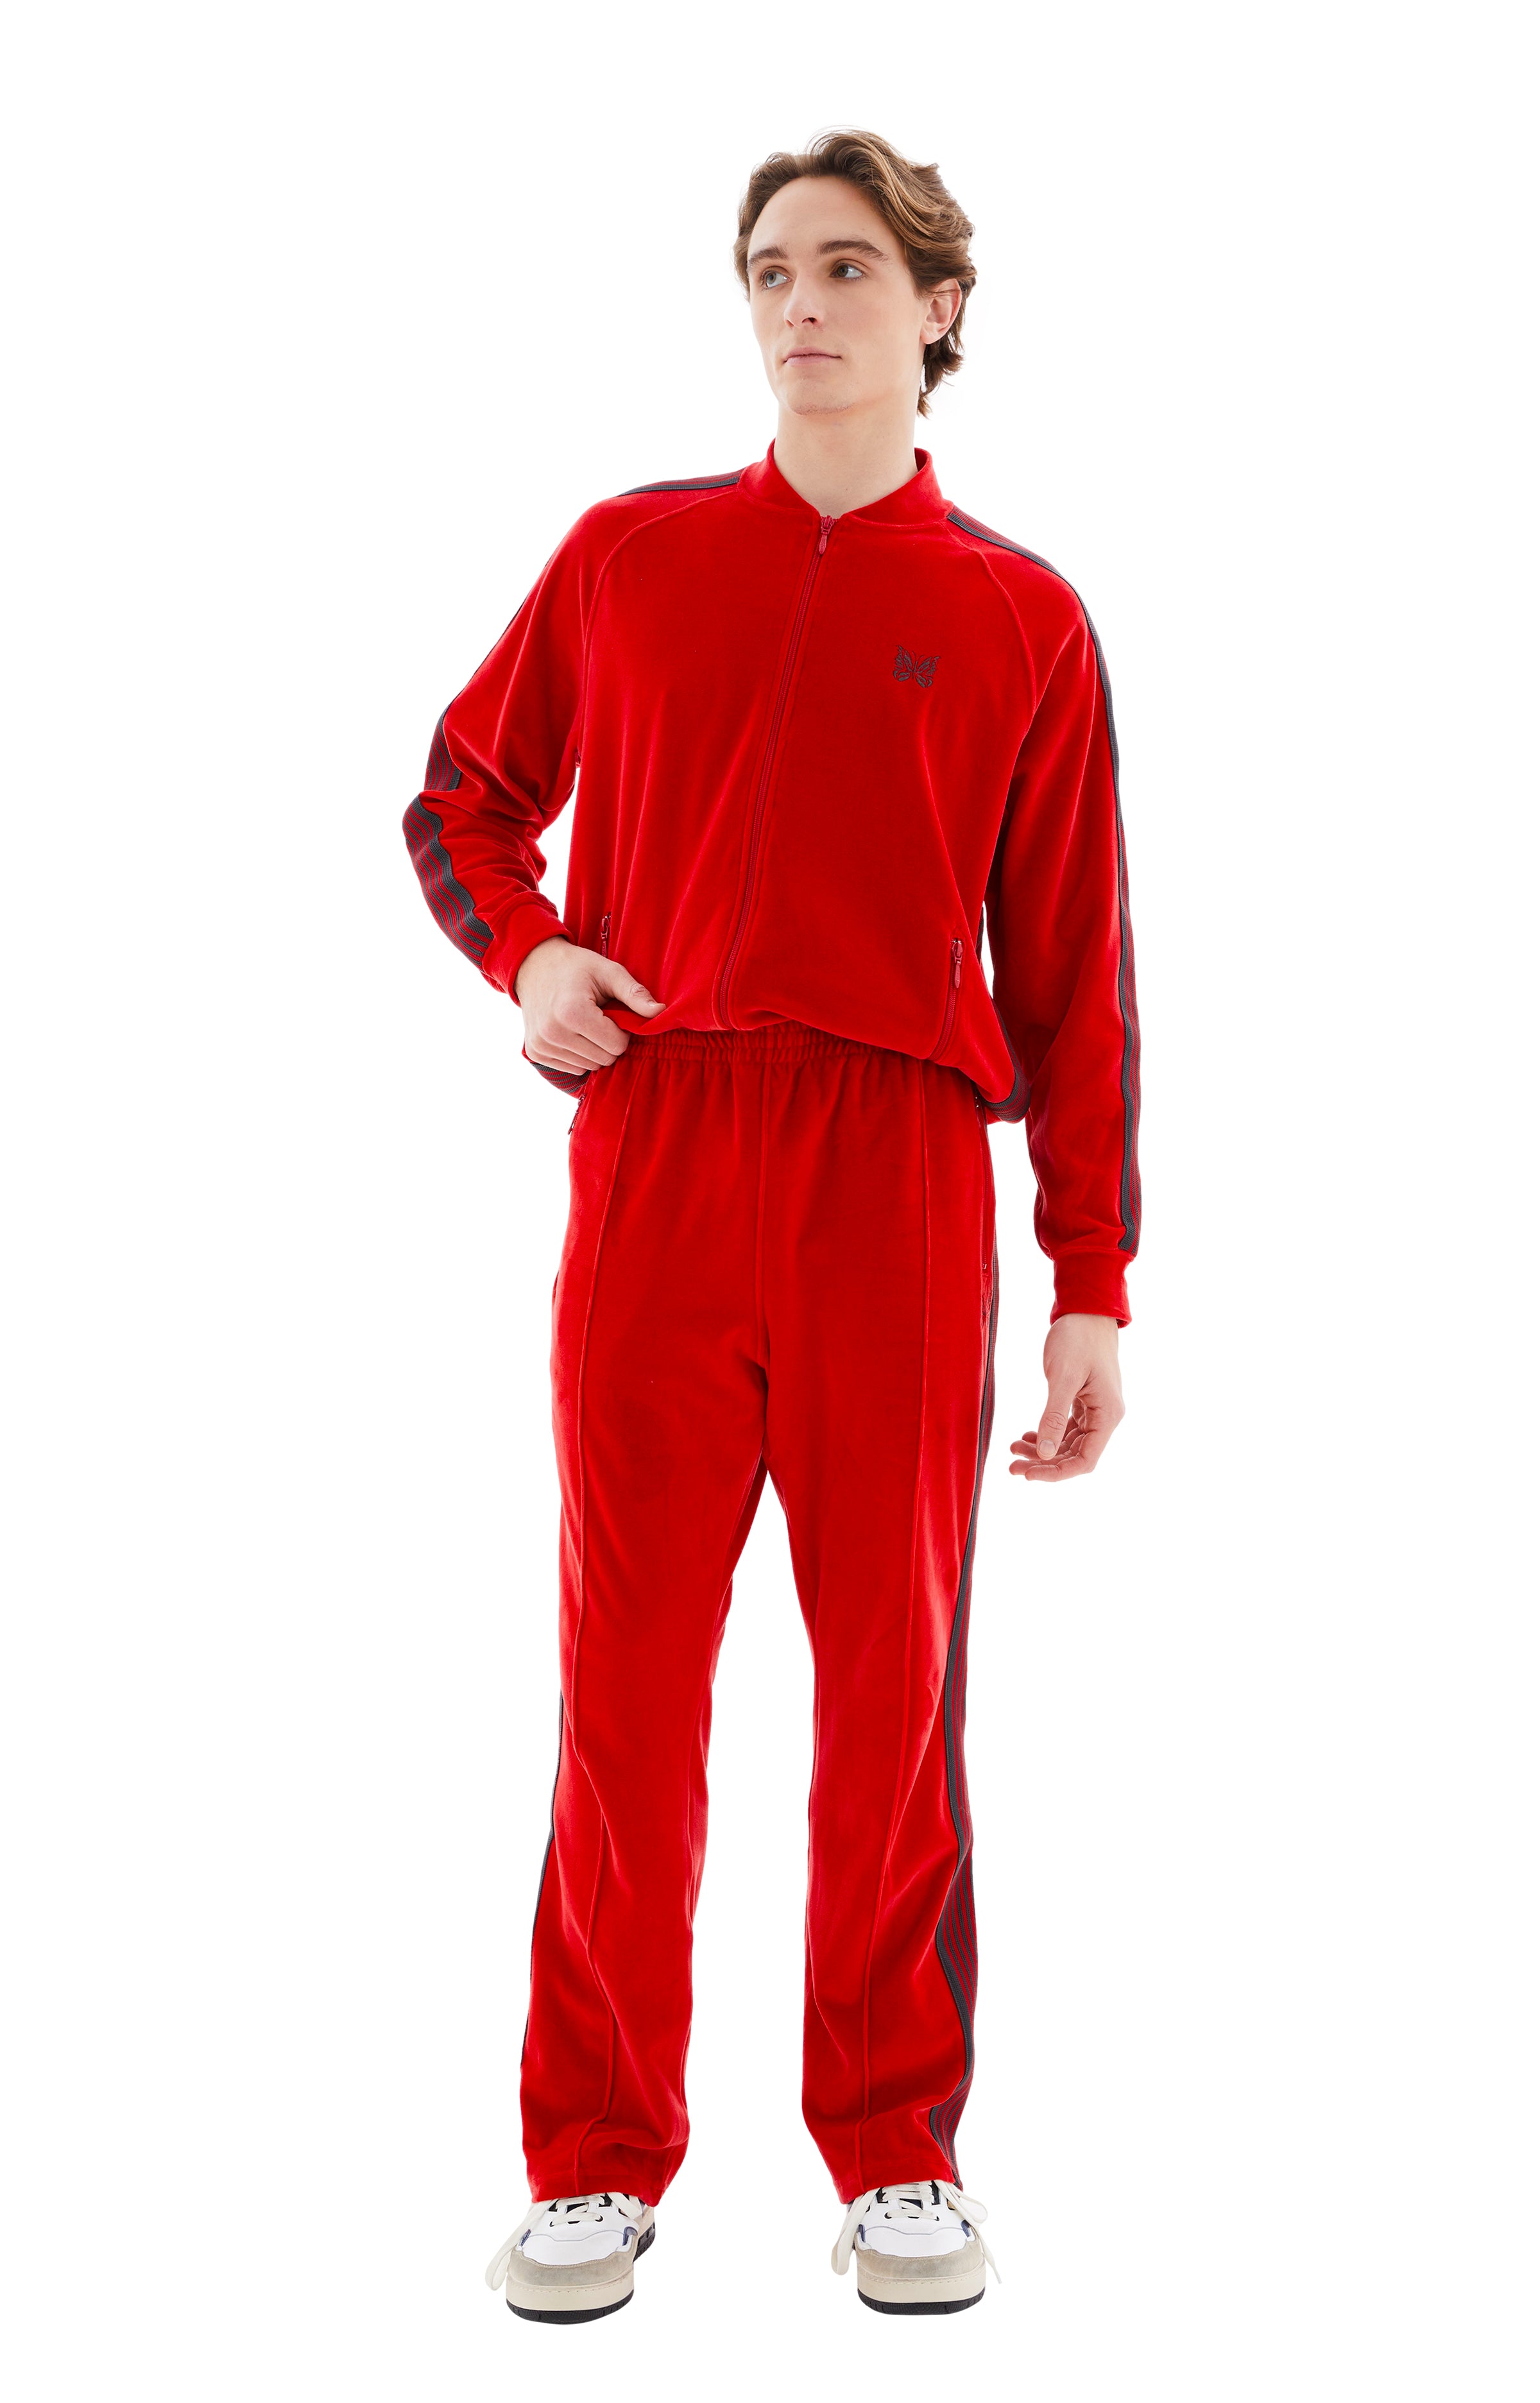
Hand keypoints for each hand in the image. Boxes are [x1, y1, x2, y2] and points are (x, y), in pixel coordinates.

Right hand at [514, 936, 663, 1075]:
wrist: (535, 965)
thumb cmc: (577, 967)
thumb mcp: (609, 972)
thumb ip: (635, 993)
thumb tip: (662, 1012)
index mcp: (572, 1013)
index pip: (617, 1046)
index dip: (622, 1031)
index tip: (613, 1013)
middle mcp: (553, 1033)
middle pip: (604, 1059)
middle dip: (609, 1042)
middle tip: (600, 1018)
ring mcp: (541, 1046)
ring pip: (589, 1067)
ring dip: (594, 1049)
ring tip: (584, 1023)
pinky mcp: (535, 1053)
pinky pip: (573, 1068)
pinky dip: (579, 1055)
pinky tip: (572, 1033)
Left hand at [1009, 1312, 1123, 1481]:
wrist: (1086, 1312)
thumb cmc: (1077, 1339)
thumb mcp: (1063, 1377)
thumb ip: (1054, 1416)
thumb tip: (1046, 1453)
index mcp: (1107, 1415)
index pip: (1085, 1461)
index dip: (1056, 1472)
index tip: (1028, 1473)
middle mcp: (1104, 1417)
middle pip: (1075, 1456)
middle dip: (1044, 1464)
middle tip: (1012, 1466)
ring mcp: (1095, 1410)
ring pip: (1068, 1444)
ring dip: (1042, 1450)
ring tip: (1013, 1449)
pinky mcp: (1084, 1402)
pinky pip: (1066, 1429)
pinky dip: (1046, 1435)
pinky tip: (1026, 1435)